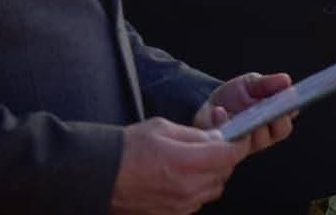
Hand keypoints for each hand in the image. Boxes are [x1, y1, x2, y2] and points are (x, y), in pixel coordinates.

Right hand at [110, 118, 248, 214]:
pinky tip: (182, 176)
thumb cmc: (126, 149)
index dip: (238, 143)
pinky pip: (196, 201)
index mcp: (187, 163)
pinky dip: (197, 188)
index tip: (238, 136)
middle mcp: (187, 189)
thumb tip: (217, 137)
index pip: (229, 155)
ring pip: (212, 189)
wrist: (97, 176)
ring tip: (195, 160)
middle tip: (213, 143)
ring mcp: (179, 206)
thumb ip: (196, 135)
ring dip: (211, 174)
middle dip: (223, 157)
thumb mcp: (164, 128)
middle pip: (224, 173)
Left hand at [193, 72, 293, 152]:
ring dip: (252, 124)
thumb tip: (286, 80)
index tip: (286, 100)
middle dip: (276, 119)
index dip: (289, 112)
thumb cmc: (234, 97)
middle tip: (269, 107)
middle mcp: (263, 135)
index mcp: (273, 119)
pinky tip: (219, 112)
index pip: (287, 119)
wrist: (208, 108)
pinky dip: (223, 122)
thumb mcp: (250, 84)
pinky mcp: (223, 147)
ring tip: (244, 111)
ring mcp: (245, 144)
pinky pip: (226, 141)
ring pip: (256, 139)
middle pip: (279, 132)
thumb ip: (266, 83)